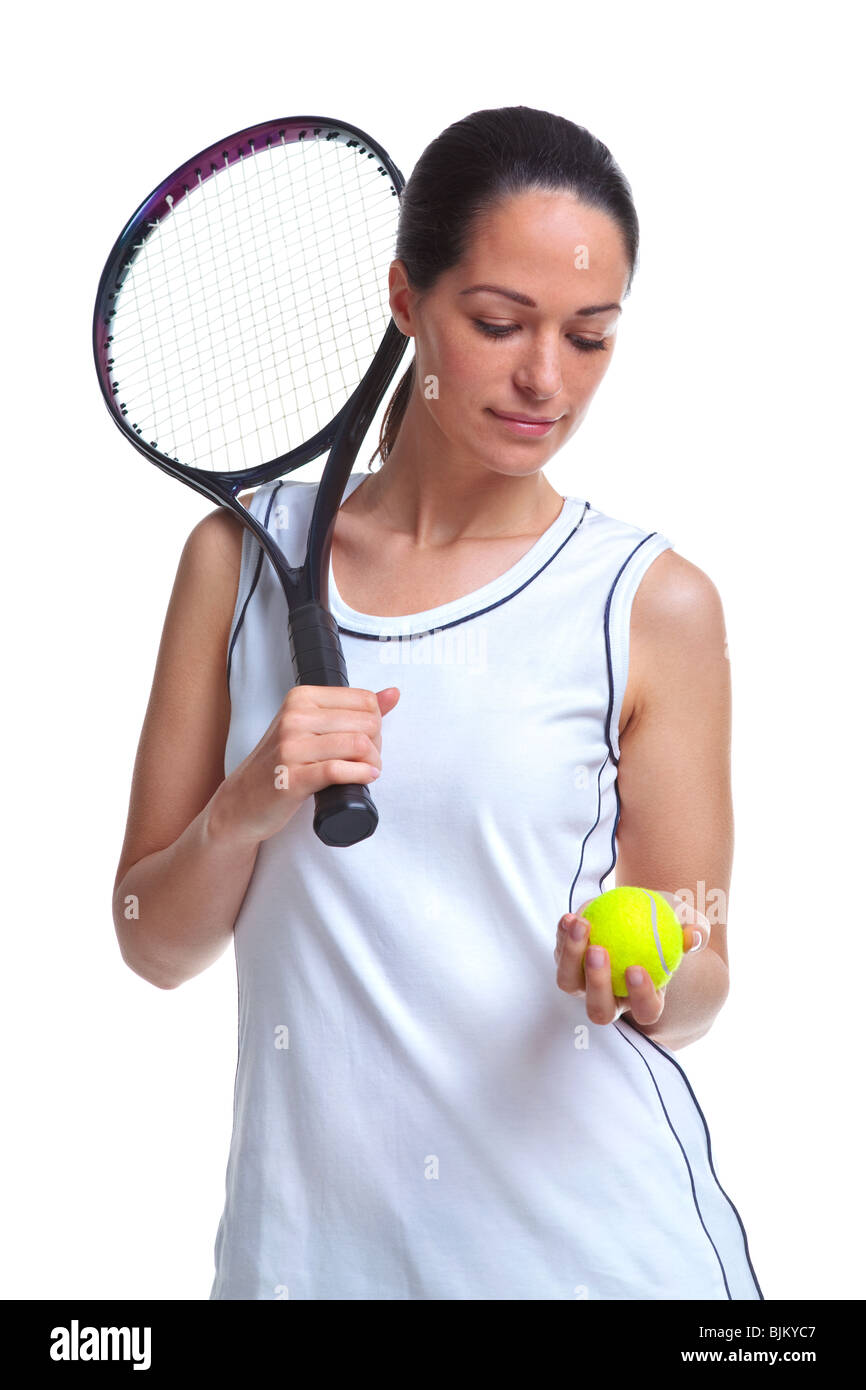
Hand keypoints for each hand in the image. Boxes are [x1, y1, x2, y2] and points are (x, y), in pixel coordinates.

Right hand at [208, 684, 400, 847]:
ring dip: (372, 763)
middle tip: (368, 760)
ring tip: (367, 771)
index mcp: (301, 697)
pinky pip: (339, 770)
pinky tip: (364, 779)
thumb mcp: (313, 727)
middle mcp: (294, 718)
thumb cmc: (282, 763)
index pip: (364, 700)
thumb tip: (393, 694)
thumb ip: (353, 709)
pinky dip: (360, 775)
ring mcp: (291, 747)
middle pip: (366, 723)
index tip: (367, 739)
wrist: (243, 800)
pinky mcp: (292, 778)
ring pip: (357, 745)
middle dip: (377, 745)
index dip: (376, 722)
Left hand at [553, 891, 709, 1025]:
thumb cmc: (670, 924)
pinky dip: (563, 936)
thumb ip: (694, 930)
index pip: (646, 1010)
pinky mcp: (569, 964)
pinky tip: (571, 916)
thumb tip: (694, 935)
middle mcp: (613, 1000)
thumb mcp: (686, 922)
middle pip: (599, 1009)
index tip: (637, 969)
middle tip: (599, 950)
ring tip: (581, 925)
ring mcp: (586, 985)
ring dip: (571, 956)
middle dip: (597, 984)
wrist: (643, 915)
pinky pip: (561, 954)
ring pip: (570, 984)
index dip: (641, 997)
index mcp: (646, 1001)